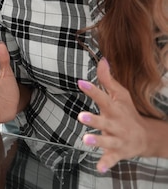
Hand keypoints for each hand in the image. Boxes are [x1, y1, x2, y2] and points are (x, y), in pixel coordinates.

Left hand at [77, 58, 149, 172]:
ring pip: (107, 140)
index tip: (80, 82)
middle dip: (93, 119)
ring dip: (97, 140)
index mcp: (115, 109)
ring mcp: (118, 139)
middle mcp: (116, 124)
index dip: (92, 90)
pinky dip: (105, 163)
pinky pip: (111, 159)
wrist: (147, 137)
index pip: (103, 98)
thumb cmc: (127, 113)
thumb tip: (101, 60)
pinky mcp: (117, 152)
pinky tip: (98, 168)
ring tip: (85, 140)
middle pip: (104, 121)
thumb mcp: (120, 95)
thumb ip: (107, 79)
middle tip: (80, 116)